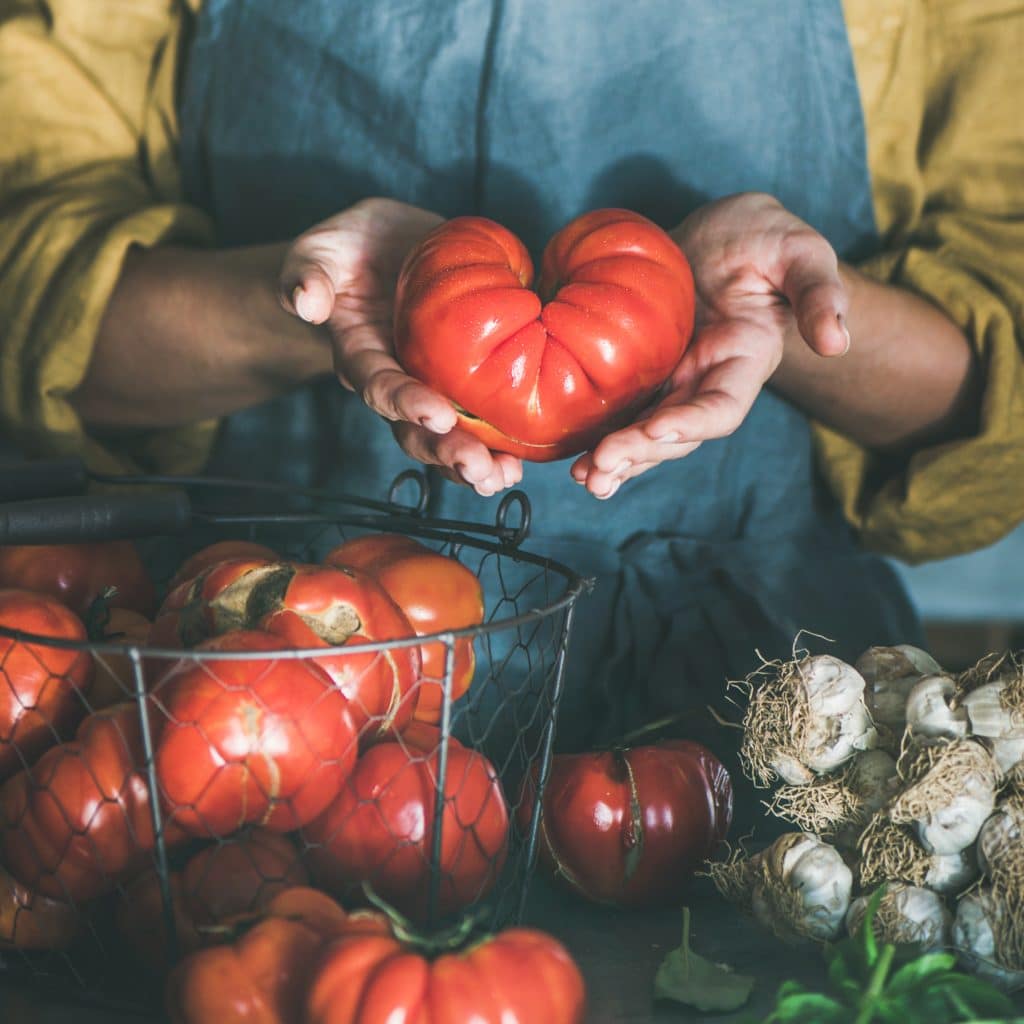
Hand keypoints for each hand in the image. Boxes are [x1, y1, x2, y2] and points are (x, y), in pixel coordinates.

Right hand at [280, 199, 523, 496]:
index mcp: (361, 355)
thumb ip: (307, 274)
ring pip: (445, 438)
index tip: (438, 414)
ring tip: (501, 477)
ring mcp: (428, 387)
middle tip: (478, 469)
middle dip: (446, 452)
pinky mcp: (460, 381)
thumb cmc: (348, 250)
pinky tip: (519, 462)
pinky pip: (476, 422)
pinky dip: (497, 444)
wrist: (383, 247)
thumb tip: (305, 302)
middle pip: (414, 430)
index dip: (407, 403)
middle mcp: (395, 383)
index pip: (380, 386)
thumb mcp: (318, 252)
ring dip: (472, 463)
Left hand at [570, 193, 849, 497]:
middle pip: (676, 433)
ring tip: (585, 479)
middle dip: (639, 453)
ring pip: (646, 433)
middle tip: (599, 468)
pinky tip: (576, 461)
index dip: (692, 424)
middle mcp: (708, 381)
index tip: (657, 432)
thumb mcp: (800, 250)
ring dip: (617, 460)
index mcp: (745, 359)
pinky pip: (623, 413)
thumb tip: (837, 341)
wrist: (723, 235)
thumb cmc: (766, 237)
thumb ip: (819, 291)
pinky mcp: (643, 374)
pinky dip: (602, 438)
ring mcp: (674, 381)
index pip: (722, 407)